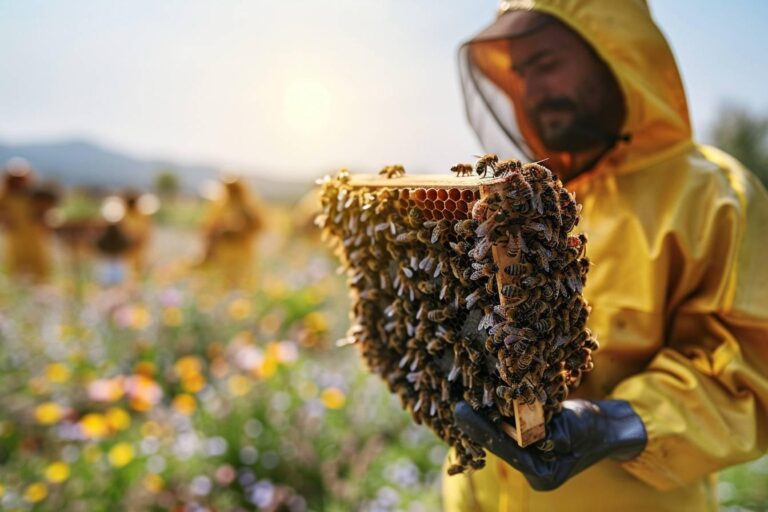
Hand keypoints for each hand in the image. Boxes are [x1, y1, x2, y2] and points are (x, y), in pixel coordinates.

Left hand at [454, 399, 646, 490]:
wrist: (611, 427)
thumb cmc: (595, 428)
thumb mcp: (571, 428)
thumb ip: (545, 430)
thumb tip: (517, 427)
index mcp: (542, 475)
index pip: (508, 451)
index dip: (485, 432)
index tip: (463, 413)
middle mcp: (532, 469)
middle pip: (501, 445)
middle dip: (480, 425)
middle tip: (457, 407)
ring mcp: (531, 457)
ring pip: (503, 436)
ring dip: (486, 419)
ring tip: (464, 401)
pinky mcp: (530, 442)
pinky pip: (510, 429)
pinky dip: (499, 415)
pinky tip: (483, 399)